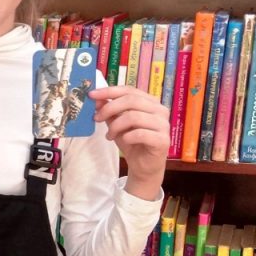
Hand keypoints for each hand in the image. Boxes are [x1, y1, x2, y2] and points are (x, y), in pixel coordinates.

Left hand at [88, 85, 168, 200]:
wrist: (143, 165)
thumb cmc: (131, 141)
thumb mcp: (116, 123)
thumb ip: (109, 110)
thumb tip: (97, 98)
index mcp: (150, 102)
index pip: (129, 90)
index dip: (109, 91)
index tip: (91, 95)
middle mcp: (160, 110)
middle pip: (131, 101)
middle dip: (109, 108)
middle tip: (96, 118)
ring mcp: (163, 125)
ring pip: (134, 117)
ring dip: (116, 126)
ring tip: (109, 135)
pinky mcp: (163, 140)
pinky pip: (140, 134)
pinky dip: (127, 137)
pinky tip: (124, 141)